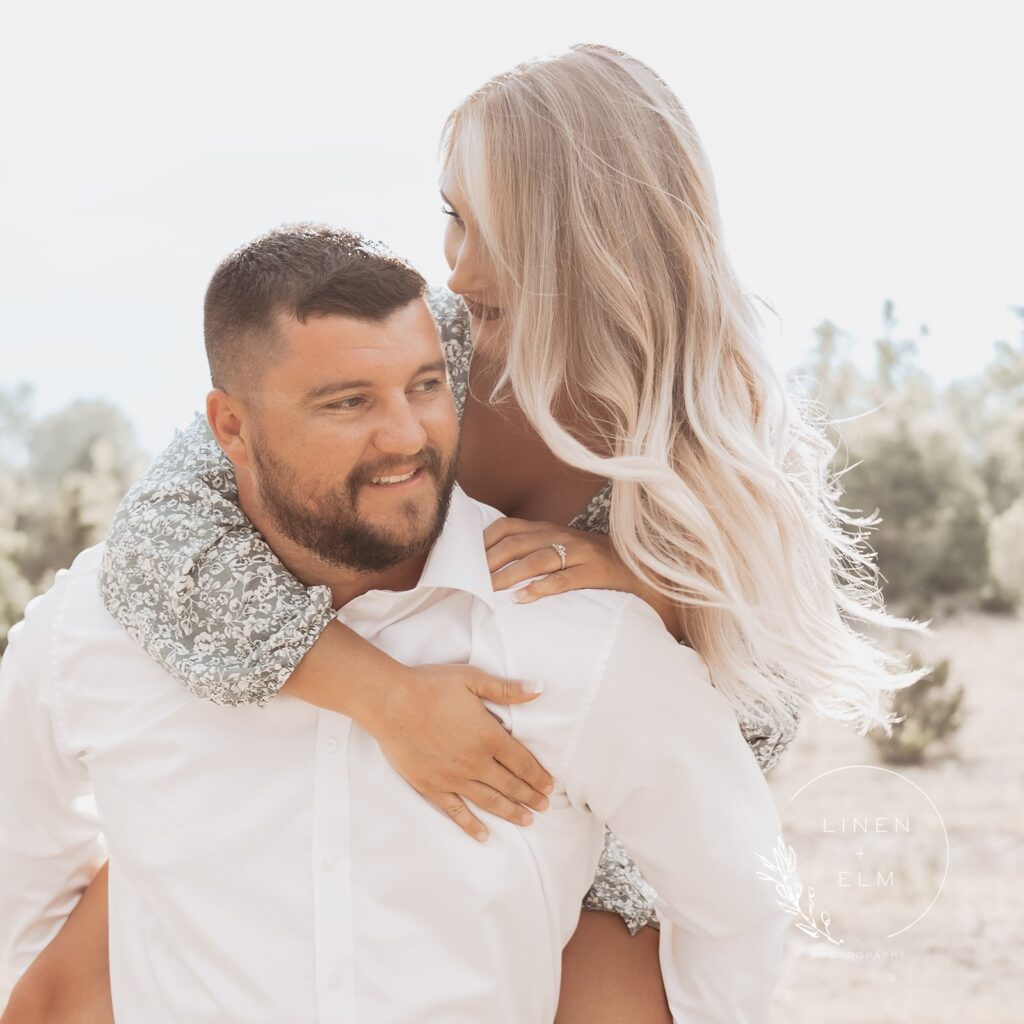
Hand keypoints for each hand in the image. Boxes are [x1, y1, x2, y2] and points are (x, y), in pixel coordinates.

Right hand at [371, 664, 554, 842]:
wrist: (390, 701)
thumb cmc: (431, 685)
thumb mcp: (473, 679)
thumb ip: (507, 689)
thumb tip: (539, 689)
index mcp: (488, 736)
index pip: (522, 762)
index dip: (538, 776)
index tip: (550, 786)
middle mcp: (474, 762)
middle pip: (510, 785)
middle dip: (530, 797)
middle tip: (544, 807)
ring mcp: (453, 778)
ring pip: (488, 801)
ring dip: (510, 812)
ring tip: (526, 821)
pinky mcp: (431, 786)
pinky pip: (456, 811)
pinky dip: (471, 825)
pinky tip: (483, 835)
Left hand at [484, 517, 681, 636]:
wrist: (644, 571)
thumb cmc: (596, 564)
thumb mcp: (564, 551)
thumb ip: (535, 553)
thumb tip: (495, 569)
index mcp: (550, 529)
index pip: (509, 526)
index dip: (485, 540)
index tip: (465, 558)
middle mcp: (563, 536)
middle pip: (518, 543)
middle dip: (491, 561)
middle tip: (470, 580)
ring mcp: (580, 552)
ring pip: (538, 559)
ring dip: (510, 574)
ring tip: (490, 590)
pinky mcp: (596, 572)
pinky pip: (565, 579)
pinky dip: (542, 588)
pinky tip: (524, 600)